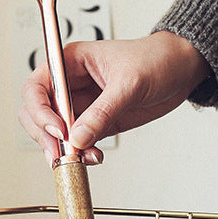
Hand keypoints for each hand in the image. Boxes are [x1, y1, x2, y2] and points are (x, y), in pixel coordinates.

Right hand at [18, 31, 210, 165]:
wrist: (181, 70)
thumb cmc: (156, 60)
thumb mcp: (130, 83)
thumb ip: (103, 111)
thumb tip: (78, 137)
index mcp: (70, 63)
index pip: (36, 87)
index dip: (40, 110)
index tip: (60, 129)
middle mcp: (70, 85)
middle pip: (36, 113)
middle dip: (45, 136)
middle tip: (63, 152)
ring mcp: (81, 106)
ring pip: (53, 133)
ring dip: (62, 149)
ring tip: (81, 158)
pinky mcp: (96, 124)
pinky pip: (77, 143)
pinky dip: (80, 155)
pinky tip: (94, 157)